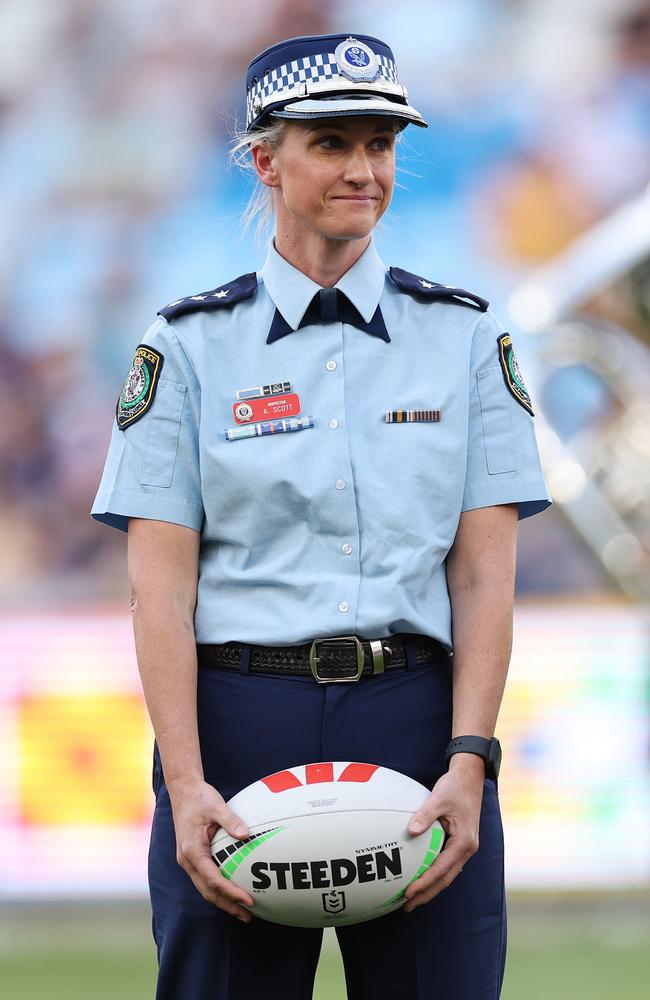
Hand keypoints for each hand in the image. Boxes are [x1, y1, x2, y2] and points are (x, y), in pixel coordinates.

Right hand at [167, 777, 253, 922]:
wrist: (183, 790)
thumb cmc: (199, 797)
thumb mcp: (216, 805)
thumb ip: (231, 820)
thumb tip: (247, 834)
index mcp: (192, 851)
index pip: (213, 880)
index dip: (231, 893)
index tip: (248, 900)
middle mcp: (187, 860)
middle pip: (208, 891)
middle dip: (228, 906)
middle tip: (248, 916)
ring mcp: (188, 860)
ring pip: (205, 888)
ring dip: (223, 901)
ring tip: (243, 911)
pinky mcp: (192, 857)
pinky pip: (205, 879)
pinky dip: (218, 889)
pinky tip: (232, 891)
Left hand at [403, 756, 484, 911]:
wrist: (470, 777)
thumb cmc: (455, 786)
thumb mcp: (438, 798)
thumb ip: (425, 815)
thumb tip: (411, 832)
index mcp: (464, 841)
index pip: (441, 869)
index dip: (425, 883)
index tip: (409, 892)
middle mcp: (467, 848)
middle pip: (446, 879)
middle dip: (427, 894)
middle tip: (407, 906)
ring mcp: (466, 847)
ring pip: (447, 875)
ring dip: (431, 887)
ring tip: (412, 899)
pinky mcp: (461, 843)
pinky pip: (447, 864)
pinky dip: (435, 874)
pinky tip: (422, 878)